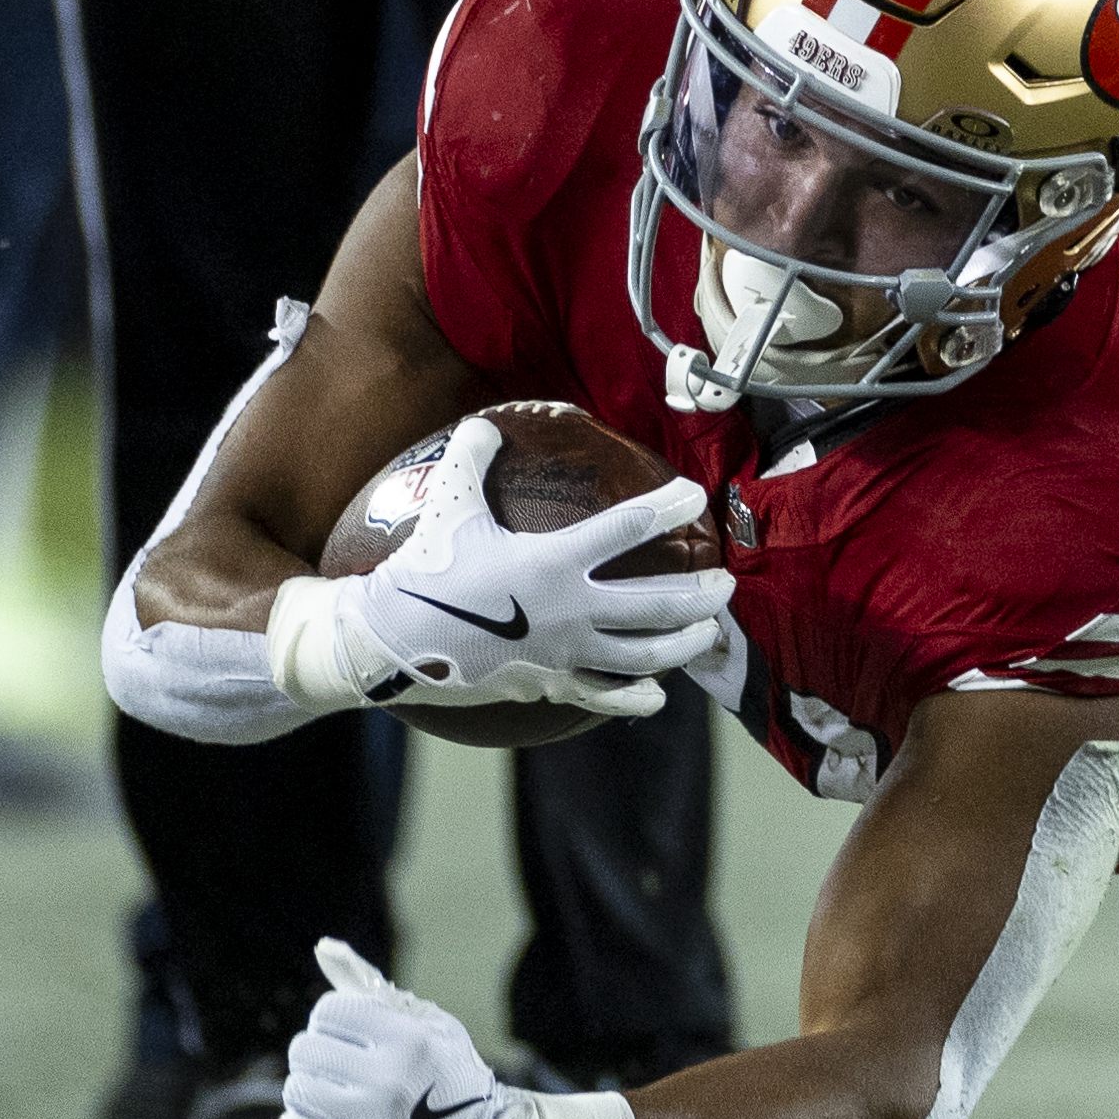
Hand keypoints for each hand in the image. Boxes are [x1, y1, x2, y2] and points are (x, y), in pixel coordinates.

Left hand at [277, 940, 531, 1118]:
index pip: (329, 1011)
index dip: (336, 1019)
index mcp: (410, 1039)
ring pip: (297, 1088)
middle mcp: (389, 1080)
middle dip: (320, 1052)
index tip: (353, 1034)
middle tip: (343, 1065)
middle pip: (306, 1049)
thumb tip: (322, 946)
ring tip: (338, 1093)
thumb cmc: (450, 1073)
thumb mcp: (427, 1021)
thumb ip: (369, 984)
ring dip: (311, 1087)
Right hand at [292, 414, 732, 719]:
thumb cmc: (425, 568)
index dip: (668, 508)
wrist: (392, 640)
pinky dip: (635, 697)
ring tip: (708, 632)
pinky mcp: (551, 685)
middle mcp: (571, 609)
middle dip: (701, 593)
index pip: (628, 528)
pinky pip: (604, 696)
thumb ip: (473, 459)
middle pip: (657, 604)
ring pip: (645, 655)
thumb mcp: (449, 504)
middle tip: (726, 582)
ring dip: (685, 644)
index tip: (696, 497)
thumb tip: (486, 422)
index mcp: (554, 560)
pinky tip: (658, 696)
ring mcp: (565, 652)